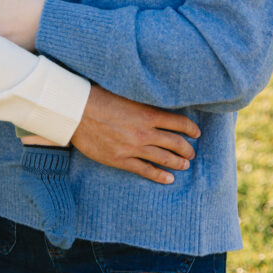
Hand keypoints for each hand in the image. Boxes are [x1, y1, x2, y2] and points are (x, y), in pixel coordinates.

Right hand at [71, 85, 200, 184]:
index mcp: (146, 113)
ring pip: (163, 158)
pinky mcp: (121, 160)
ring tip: (185, 164)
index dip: (190, 128)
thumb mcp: (124, 93)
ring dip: (177, 162)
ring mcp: (132, 148)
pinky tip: (168, 179)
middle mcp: (143, 132)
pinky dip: (159, 175)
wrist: (75, 112)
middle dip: (187, 148)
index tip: (196, 132)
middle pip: (175, 143)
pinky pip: (145, 170)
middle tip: (192, 152)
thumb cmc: (97, 96)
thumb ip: (141, 101)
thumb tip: (154, 99)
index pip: (178, 122)